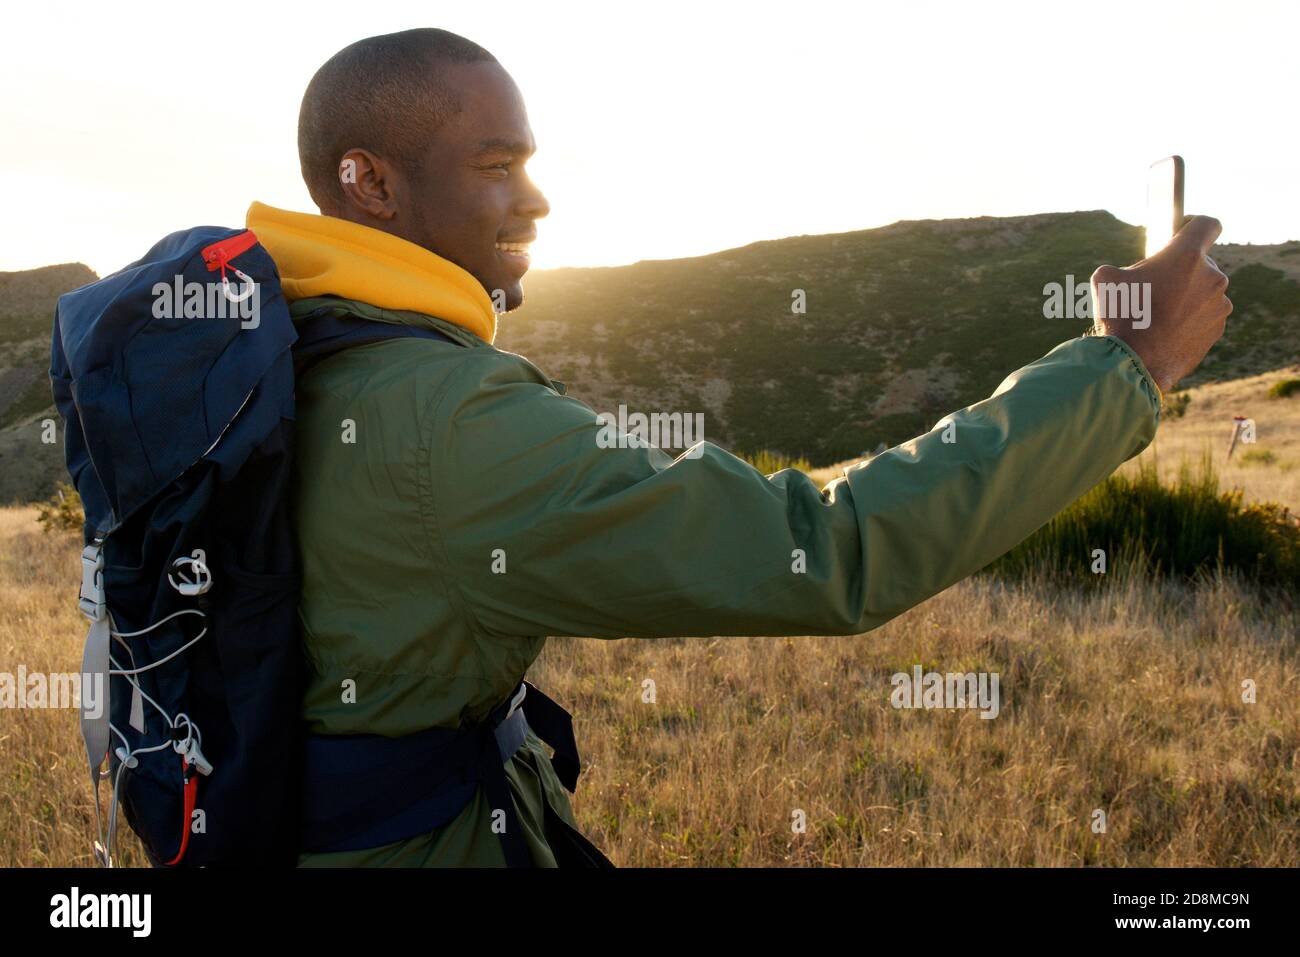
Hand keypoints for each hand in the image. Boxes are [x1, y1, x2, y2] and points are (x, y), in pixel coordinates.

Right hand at [1090, 215, 1231, 392]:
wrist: (1134, 364)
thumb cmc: (1120, 317)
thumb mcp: (1105, 279)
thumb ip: (1124, 266)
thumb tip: (1126, 274)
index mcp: (1187, 256)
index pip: (1208, 224)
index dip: (1194, 225)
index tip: (1181, 234)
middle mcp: (1212, 277)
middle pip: (1201, 263)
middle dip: (1180, 271)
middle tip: (1153, 287)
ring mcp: (1219, 305)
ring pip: (1203, 292)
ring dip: (1186, 297)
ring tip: (1157, 316)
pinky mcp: (1217, 330)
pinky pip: (1204, 317)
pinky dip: (1188, 320)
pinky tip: (1165, 333)